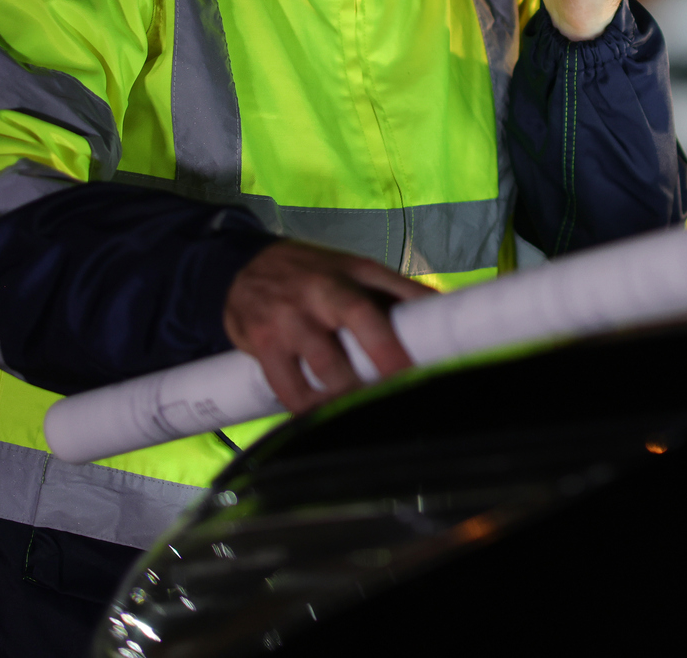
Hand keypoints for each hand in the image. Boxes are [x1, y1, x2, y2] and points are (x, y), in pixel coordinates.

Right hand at [223, 241, 435, 412]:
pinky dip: (309, 409)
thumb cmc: (313, 274)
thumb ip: (395, 291)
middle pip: (360, 324)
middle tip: (401, 395)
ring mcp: (290, 317)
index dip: (410, 331)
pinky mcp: (263, 343)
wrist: (242, 266)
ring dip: (352, 395)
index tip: (427, 365)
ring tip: (368, 414)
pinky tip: (325, 419)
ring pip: (328, 366)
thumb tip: (444, 310)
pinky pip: (290, 387)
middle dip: (386, 362)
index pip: (391, 297)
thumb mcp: (354, 270)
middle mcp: (322, 290)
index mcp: (353, 272)